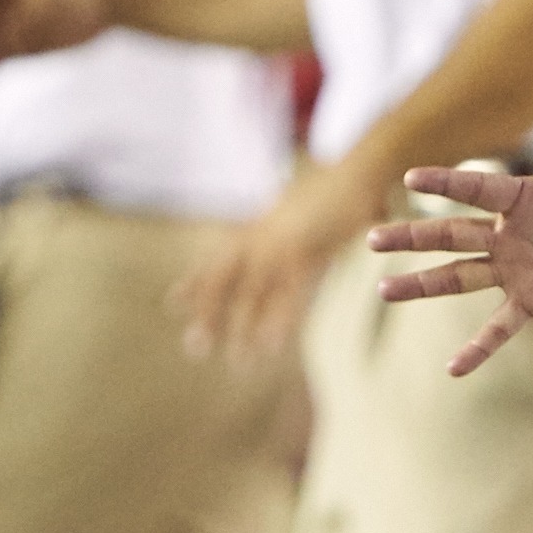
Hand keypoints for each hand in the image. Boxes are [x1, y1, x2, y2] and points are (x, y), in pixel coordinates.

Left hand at [178, 159, 378, 361]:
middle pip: (225, 277)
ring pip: (252, 292)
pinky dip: (280, 322)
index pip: (222, 256)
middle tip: (195, 348)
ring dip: (244, 328)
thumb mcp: (303, 205)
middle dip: (209, 311)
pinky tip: (273, 347)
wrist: (360, 169)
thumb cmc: (338, 186)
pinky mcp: (308, 252)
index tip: (172, 303)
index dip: (197, 280)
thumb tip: (281, 240)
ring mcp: (282, 244)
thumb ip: (287, 222)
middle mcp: (263, 236)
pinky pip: (289, 294)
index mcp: (261, 226)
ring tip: (239, 364)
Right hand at [367, 112, 532, 374]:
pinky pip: (499, 327)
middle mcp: (507, 233)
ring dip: (423, 284)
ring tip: (384, 290)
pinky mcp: (532, 301)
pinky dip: (478, 348)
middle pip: (450, 234)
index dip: (446, 184)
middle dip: (412, 237)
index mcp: (520, 197)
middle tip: (372, 240)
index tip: (411, 178)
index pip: (475, 188)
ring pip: (459, 276)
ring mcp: (515, 269)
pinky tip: (453, 368)